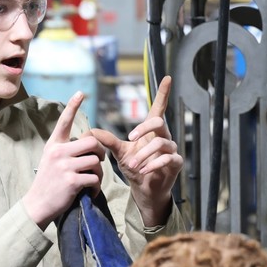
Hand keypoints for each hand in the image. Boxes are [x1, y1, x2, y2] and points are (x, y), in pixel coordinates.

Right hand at [22, 92, 105, 229]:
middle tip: (99, 161)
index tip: (81, 93)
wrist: (37, 205)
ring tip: (92, 181)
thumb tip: (87, 144)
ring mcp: (65, 166)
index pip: (64, 121)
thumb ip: (65, 150)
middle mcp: (58, 152)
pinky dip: (96, 187)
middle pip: (92, 142)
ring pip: (96, 161)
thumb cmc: (48, 182)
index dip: (73, 106)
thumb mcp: (51, 160)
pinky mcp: (72, 180)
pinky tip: (90, 192)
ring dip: (99, 173)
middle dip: (100, 152)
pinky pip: (95, 178)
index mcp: (54, 145)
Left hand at [89, 76, 182, 226]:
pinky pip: (168, 158)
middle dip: (143, 129)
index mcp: (151, 131)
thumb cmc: (135, 167)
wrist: (144, 188)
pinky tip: (144, 171)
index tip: (167, 78)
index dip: (163, 94)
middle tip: (130, 139)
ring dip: (144, 154)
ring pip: (161, 142)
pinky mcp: (176, 163)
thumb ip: (108, 141)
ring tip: (133, 165)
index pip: (159, 108)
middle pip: (159, 121)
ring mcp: (172, 149)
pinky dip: (153, 164)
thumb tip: (91, 131)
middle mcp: (164, 136)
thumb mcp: (119, 153)